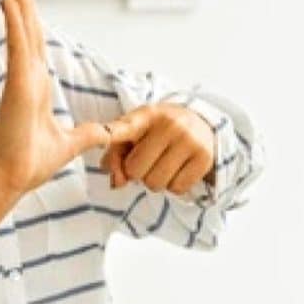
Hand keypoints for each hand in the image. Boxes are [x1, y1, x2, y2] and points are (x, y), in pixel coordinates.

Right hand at [0, 0, 112, 195]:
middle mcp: (28, 74)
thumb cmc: (29, 164)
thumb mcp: (70, 144)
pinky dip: (16, 26)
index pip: (35, 38)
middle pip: (27, 22)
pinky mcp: (18, 87)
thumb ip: (87, 135)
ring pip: (22, 27)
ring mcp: (22, 78)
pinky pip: (19, 49)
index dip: (30, 12)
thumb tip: (105, 132)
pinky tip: (11, 1)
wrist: (9, 182)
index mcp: (37, 84)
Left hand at [100, 103, 214, 195]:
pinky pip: (177, 189)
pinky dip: (174, 185)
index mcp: (147, 115)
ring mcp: (190, 140)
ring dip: (156, 180)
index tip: (99, 137)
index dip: (105, 134)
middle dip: (138, 172)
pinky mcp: (204, 158)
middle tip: (150, 160)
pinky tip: (178, 170)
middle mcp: (170, 125)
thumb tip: (118, 183)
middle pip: (136, 170)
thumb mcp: (135, 133)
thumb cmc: (159, 132)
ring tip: (164, 164)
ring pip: (156, 183)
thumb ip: (115, 155)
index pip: (123, 128)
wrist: (202, 123)